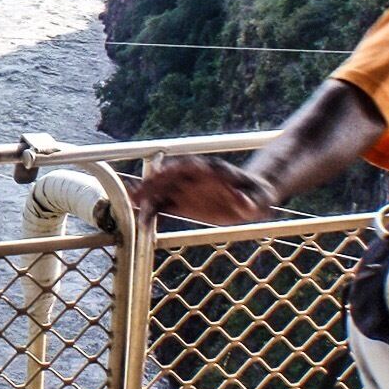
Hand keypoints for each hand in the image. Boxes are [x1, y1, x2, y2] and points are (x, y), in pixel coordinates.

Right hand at [133, 156, 277, 227]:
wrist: (251, 198)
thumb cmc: (256, 195)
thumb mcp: (258, 198)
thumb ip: (248, 201)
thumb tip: (243, 202)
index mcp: (210, 170)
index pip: (189, 166)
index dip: (174, 169)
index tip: (161, 174)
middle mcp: (193, 177)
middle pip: (169, 177)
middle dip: (152, 183)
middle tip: (136, 193)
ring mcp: (185, 189)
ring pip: (161, 190)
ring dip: (146, 196)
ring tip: (130, 203)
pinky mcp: (182, 203)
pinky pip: (164, 205)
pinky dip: (152, 212)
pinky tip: (143, 222)